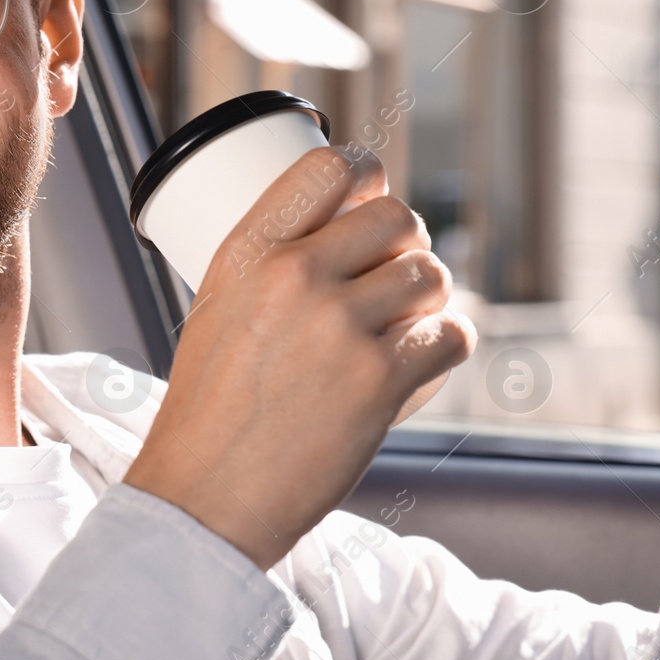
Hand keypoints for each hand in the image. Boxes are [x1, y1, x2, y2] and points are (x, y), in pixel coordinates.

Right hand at [122, 146, 475, 570]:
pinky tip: (423, 359)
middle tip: (392, 278)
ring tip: (404, 326)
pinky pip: (453, 334)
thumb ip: (270, 266)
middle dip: (406, 246)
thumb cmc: (207, 408)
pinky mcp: (379, 380)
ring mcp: (340, 326)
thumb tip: (339, 233)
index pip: (330, 166)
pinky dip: (448, 345)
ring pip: (431, 274)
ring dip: (430, 299)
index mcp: (248, 251)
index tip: (374, 193)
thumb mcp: (215, 308)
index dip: (369, 173)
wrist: (206, 493)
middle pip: (397, 218)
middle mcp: (295, 275)